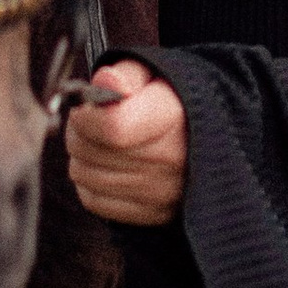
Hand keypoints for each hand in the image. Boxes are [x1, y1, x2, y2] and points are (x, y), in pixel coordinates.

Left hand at [64, 59, 188, 226]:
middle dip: (79, 129)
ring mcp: (160, 192)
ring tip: (100, 140)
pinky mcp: (149, 214)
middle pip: (90, 150)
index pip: (113, 127)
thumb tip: (104, 83)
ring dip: (82, 155)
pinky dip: (89, 180)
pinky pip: (92, 199)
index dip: (87, 115)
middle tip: (92, 118)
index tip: (86, 104)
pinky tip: (105, 164)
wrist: (208, 138)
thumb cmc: (173, 101)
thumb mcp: (155, 73)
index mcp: (173, 118)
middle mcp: (170, 160)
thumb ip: (126, 75)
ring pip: (84, 174)